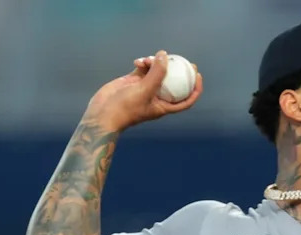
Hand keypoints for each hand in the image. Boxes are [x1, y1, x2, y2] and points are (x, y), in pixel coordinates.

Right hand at [82, 50, 203, 132]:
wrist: (103, 113)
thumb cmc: (126, 108)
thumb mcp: (145, 90)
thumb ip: (157, 73)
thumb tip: (164, 55)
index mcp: (164, 106)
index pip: (186, 99)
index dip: (194, 89)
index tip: (197, 76)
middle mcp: (157, 97)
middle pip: (173, 82)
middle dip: (178, 70)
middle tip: (181, 59)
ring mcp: (145, 88)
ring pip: (156, 72)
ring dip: (154, 63)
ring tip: (147, 59)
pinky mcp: (134, 81)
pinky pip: (143, 69)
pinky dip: (142, 63)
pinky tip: (138, 61)